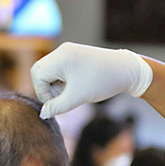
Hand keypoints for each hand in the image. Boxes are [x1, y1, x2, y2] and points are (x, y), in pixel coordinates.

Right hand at [31, 42, 152, 118]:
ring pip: (49, 70)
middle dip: (46, 88)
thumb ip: (57, 107)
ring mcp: (68, 51)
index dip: (43, 93)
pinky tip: (75, 87)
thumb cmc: (102, 82)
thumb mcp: (77, 97)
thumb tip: (43, 114)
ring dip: (55, 85)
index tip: (56, 104)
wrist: (127, 70)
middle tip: (62, 99)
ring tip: (71, 93)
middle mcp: (62, 51)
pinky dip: (62, 80)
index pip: (38, 75)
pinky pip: (59, 68)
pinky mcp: (75, 55)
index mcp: (61, 57)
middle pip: (40, 71)